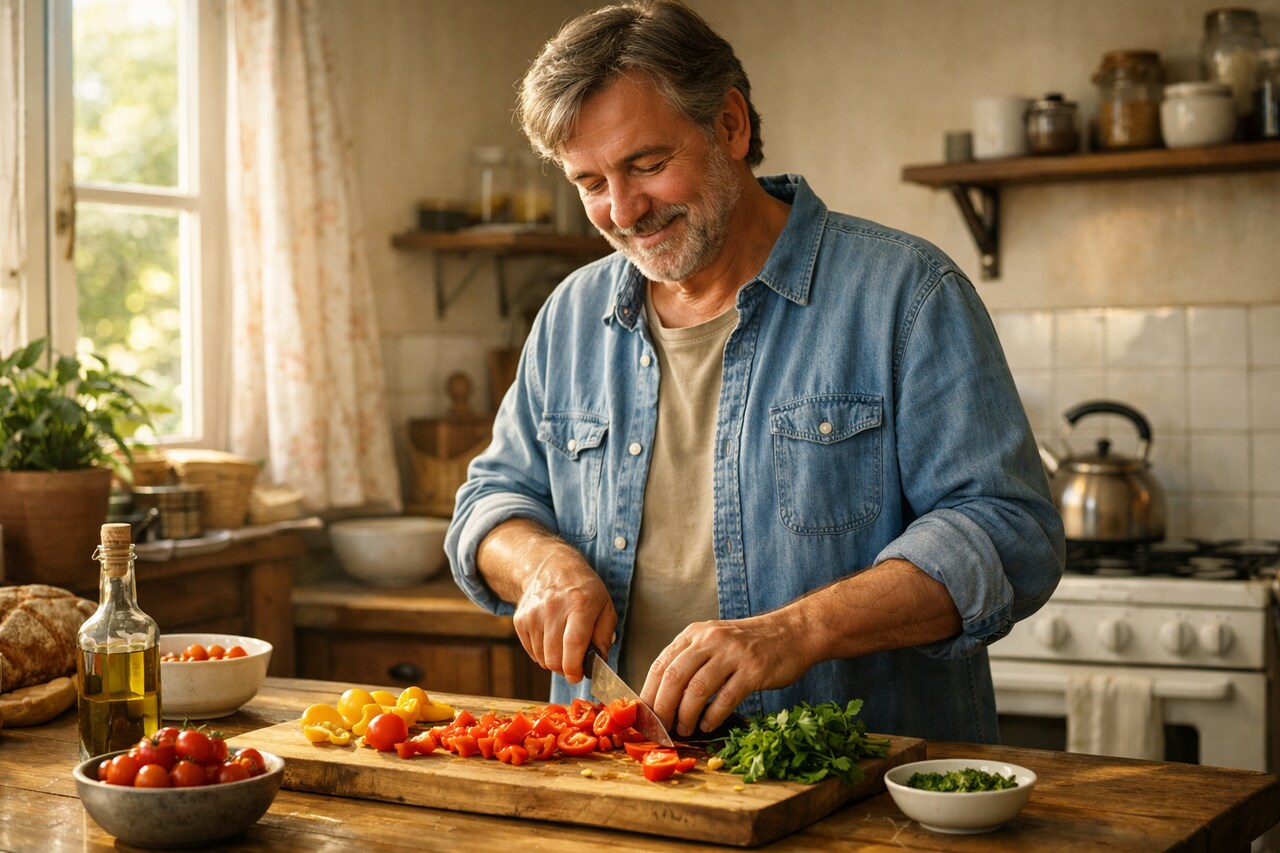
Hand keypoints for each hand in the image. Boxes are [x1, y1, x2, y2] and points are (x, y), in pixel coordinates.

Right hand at [511, 545, 616, 683]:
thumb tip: (599, 660)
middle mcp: (554, 608)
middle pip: (554, 657)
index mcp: (580, 604)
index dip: (575, 666)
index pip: (573, 643)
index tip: (578, 675)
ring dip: (554, 660)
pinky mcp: (520, 620)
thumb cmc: (583, 589)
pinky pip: (532, 652)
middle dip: (566, 668)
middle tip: (575, 662)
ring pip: (542, 659)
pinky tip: (551, 638)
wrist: (550, 567)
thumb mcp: (605, 605)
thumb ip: (605, 634)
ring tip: (563, 645)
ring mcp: (533, 614)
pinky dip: (543, 653)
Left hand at [640, 612, 811, 737]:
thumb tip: (661, 698)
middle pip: (674, 677)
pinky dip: (713, 716)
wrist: (792, 632)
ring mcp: (733, 654)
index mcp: (695, 634)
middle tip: (660, 728)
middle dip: (662, 708)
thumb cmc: (749, 644)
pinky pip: (726, 697)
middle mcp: (711, 639)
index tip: (643, 716)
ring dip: (686, 715)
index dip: (648, 693)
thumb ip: (690, 662)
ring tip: (683, 729)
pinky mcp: (754, 670)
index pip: (660, 664)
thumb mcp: (714, 642)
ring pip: (697, 688)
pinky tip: (707, 725)